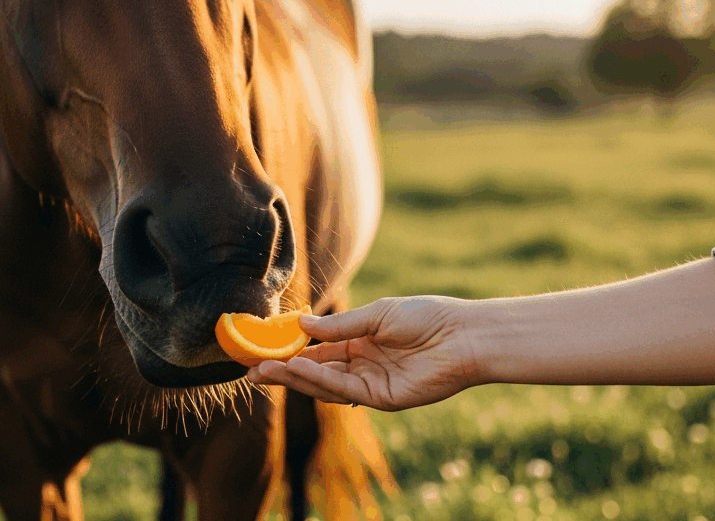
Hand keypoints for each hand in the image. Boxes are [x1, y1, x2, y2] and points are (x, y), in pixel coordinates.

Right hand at [247, 296, 477, 410]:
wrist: (463, 336)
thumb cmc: (427, 317)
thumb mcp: (377, 314)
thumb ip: (340, 326)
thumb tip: (301, 325)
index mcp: (360, 343)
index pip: (318, 350)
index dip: (291, 350)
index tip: (263, 347)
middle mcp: (362, 365)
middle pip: (315, 371)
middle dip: (283, 371)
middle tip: (250, 369)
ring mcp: (371, 384)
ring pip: (325, 384)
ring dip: (295, 377)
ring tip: (265, 369)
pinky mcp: (382, 399)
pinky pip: (344, 390)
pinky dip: (320, 380)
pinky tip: (299, 368)